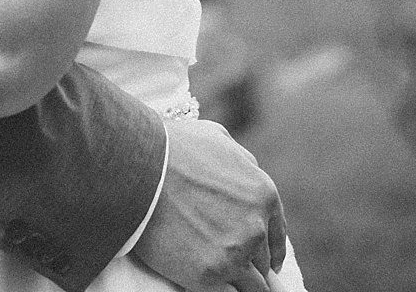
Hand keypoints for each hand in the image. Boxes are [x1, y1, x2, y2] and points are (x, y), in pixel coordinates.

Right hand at [131, 119, 286, 291]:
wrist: (139, 166)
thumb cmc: (173, 147)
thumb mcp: (218, 138)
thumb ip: (243, 161)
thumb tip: (251, 175)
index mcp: (263, 194)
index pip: (276, 236)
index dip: (270, 251)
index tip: (264, 263)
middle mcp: (256, 227)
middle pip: (262, 262)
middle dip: (249, 263)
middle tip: (231, 264)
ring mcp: (235, 254)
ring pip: (252, 286)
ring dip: (239, 283)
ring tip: (222, 277)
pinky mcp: (210, 276)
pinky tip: (211, 284)